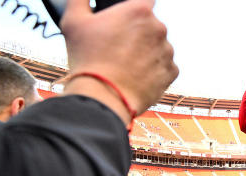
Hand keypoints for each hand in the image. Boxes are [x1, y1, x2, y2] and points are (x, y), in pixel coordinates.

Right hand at [61, 0, 177, 121]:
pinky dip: (153, 70)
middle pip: (150, 25)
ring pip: (158, 47)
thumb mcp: (73, 21)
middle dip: (137, 33)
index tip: (125, 20)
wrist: (105, 96)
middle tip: (117, 47)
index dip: (133, 10)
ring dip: (146, 52)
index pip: (145, 1)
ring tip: (125, 64)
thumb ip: (80, 0)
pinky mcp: (172, 72)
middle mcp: (159, 28)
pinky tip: (135, 75)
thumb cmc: (88, 59)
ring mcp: (167, 51)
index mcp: (139, 11)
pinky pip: (164, 66)